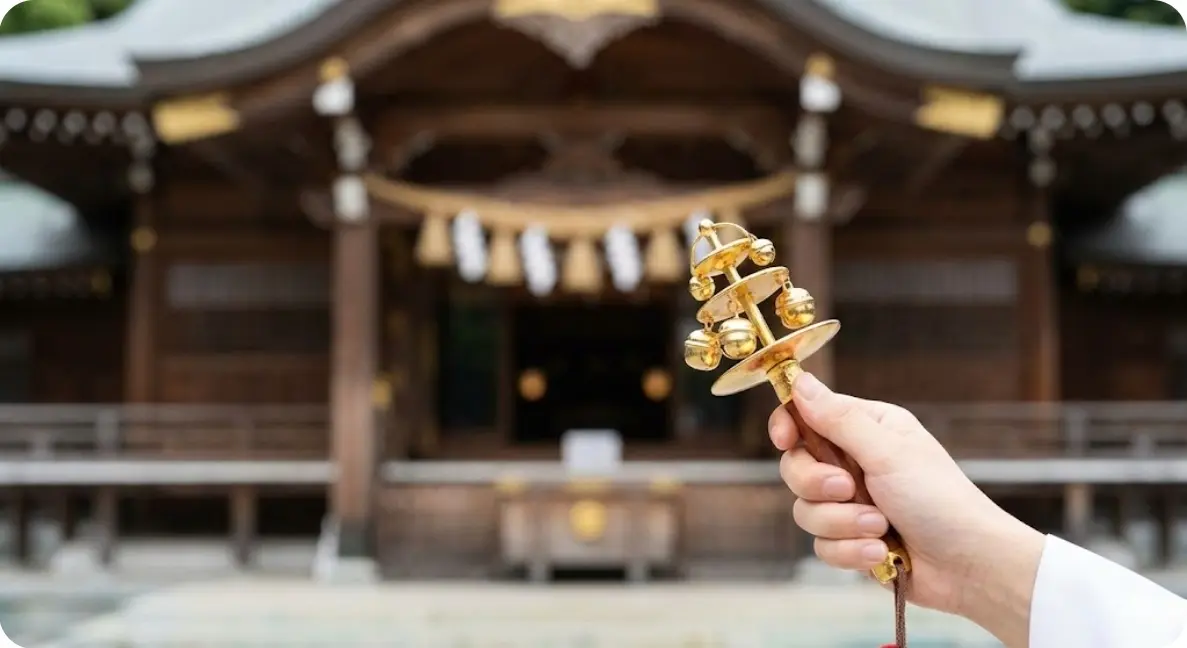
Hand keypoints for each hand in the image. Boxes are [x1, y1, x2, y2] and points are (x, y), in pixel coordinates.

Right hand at [770, 373, 1046, 645]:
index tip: (785, 441)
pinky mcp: (852, 540)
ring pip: (806, 511)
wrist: (970, 565)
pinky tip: (881, 553)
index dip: (787, 427)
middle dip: (818, 485)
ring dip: (843, 523)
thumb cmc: (940, 500)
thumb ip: (838, 419)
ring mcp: (852, 504)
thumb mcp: (887, 451)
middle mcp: (854, 463)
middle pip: (795, 467)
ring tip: (881, 527)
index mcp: (866, 429)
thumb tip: (800, 381)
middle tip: (848, 489)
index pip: (805, 417)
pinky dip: (851, 552)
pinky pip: (822, 546)